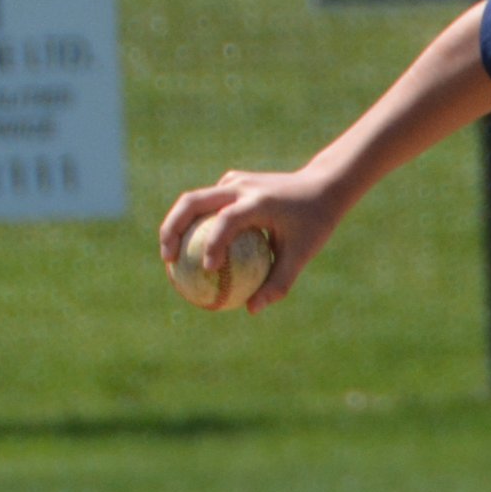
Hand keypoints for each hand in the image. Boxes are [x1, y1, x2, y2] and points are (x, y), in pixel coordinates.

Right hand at [158, 168, 343, 313]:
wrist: (322, 185)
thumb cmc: (314, 223)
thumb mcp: (302, 254)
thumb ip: (278, 282)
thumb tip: (251, 309)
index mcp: (258, 201)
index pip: (227, 220)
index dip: (213, 243)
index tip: (208, 269)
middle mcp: (241, 187)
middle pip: (193, 202)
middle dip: (173, 229)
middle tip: (168, 259)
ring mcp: (234, 181)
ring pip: (193, 200)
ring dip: (176, 225)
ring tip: (169, 257)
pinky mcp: (231, 183)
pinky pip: (205, 204)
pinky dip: (192, 224)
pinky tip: (188, 250)